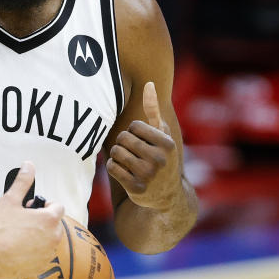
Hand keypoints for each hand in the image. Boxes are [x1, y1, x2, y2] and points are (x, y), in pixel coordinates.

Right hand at [0, 162, 64, 278]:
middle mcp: (54, 237)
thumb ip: (22, 182)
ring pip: (49, 240)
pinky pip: (43, 256)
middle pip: (55, 224)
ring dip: (39, 237)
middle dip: (42, 221)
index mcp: (49, 219)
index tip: (31, 209)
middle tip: (22, 221)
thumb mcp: (10, 201)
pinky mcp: (42, 267)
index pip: (58, 206)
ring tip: (19, 236)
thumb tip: (28, 165)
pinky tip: (18, 250)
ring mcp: (49, 253)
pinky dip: (35, 253)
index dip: (44, 205)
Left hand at [106, 82, 178, 209]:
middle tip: (133, 152)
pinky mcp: (136, 188)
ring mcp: (148, 175)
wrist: (167, 194)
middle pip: (122, 138)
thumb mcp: (162, 134)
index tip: (142, 141)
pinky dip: (114, 167)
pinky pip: (112, 168)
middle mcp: (159, 159)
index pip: (134, 126)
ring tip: (128, 161)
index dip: (134, 132)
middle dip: (123, 143)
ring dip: (118, 155)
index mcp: (167, 144)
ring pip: (115, 152)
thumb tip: (149, 84)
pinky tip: (124, 171)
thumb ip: (154, 110)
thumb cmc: (161, 157)